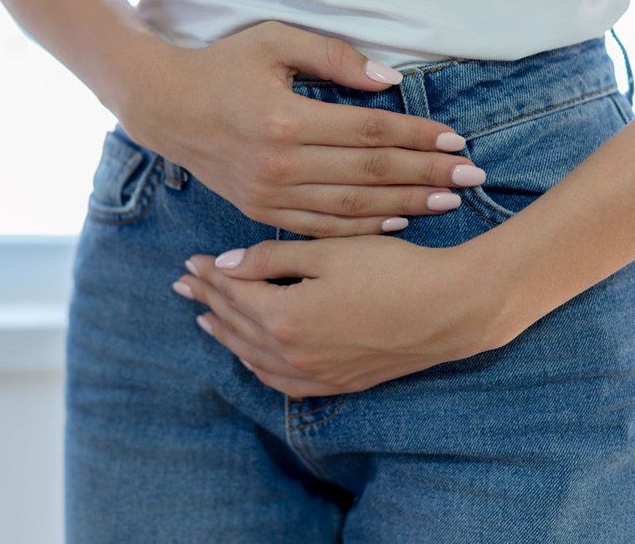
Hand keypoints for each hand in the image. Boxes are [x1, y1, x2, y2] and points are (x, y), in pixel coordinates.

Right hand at [115, 21, 485, 237]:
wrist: (164, 108)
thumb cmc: (222, 67)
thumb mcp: (273, 42)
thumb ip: (333, 58)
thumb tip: (389, 80)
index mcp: (286, 119)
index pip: (371, 131)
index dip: (418, 136)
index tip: (457, 140)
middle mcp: (280, 164)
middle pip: (370, 173)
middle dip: (427, 175)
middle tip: (472, 177)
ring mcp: (269, 194)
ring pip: (352, 207)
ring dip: (405, 205)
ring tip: (448, 202)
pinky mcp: (260, 211)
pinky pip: (321, 227)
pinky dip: (362, 228)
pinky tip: (396, 223)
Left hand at [171, 236, 520, 396]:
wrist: (449, 309)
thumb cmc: (392, 270)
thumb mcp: (328, 252)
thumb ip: (271, 259)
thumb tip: (225, 264)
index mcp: (284, 317)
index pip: (232, 294)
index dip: (209, 275)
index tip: (190, 261)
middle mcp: (292, 354)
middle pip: (236, 325)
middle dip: (208, 302)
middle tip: (184, 285)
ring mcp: (315, 374)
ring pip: (253, 357)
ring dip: (226, 335)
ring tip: (205, 319)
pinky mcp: (338, 383)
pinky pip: (281, 381)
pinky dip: (257, 365)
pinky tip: (251, 355)